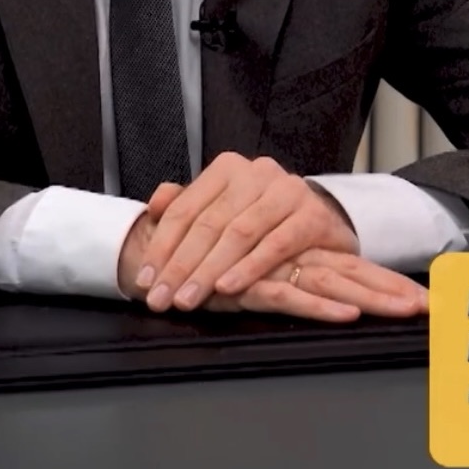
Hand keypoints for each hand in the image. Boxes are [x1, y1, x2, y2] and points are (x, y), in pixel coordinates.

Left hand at [133, 154, 359, 311]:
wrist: (323, 222)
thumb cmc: (264, 221)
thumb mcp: (222, 211)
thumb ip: (187, 206)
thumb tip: (155, 203)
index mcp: (228, 169)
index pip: (186, 209)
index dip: (161, 246)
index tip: (145, 281)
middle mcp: (257, 173)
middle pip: (209, 223)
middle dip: (181, 266)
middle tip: (161, 299)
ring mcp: (287, 191)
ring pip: (239, 234)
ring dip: (209, 271)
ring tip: (188, 299)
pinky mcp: (313, 216)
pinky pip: (276, 245)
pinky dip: (249, 268)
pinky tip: (228, 288)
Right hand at [199, 248, 428, 322]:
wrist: (155, 254)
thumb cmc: (204, 262)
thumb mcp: (248, 269)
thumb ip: (280, 276)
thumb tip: (328, 290)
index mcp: (297, 250)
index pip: (351, 265)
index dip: (387, 282)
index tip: (423, 301)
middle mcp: (292, 255)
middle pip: (352, 274)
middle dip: (393, 292)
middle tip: (432, 309)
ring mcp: (272, 268)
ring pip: (332, 284)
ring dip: (371, 299)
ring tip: (407, 311)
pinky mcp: (249, 285)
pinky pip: (289, 297)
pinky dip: (319, 308)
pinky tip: (348, 316)